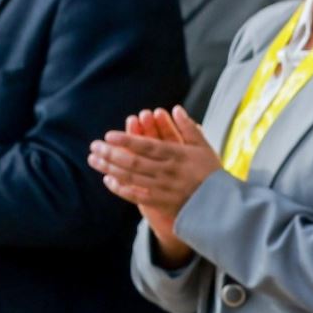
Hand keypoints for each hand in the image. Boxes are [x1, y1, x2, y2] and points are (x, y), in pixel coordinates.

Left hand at [89, 106, 222, 220]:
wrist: (219, 203)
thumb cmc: (211, 172)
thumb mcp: (204, 146)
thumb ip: (189, 127)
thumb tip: (176, 108)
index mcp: (178, 156)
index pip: (147, 146)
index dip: (127, 140)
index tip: (109, 135)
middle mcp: (166, 171)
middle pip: (133, 161)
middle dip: (110, 153)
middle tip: (94, 146)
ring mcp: (161, 188)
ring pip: (129, 177)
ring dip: (109, 167)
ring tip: (94, 159)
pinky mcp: (158, 202)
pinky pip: (134, 195)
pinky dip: (119, 188)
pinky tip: (107, 179)